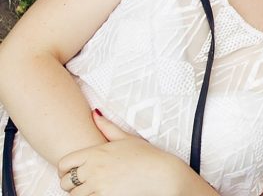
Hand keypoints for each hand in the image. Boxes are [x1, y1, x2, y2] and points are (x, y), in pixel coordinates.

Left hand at [58, 112, 189, 195]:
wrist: (159, 174)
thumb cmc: (145, 156)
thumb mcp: (126, 138)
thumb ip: (107, 126)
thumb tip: (94, 113)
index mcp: (97, 153)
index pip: (65, 163)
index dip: (64, 169)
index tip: (71, 172)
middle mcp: (94, 169)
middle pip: (65, 182)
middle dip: (70, 184)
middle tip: (81, 183)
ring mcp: (97, 185)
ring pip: (73, 195)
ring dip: (79, 194)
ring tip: (91, 189)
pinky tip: (99, 193)